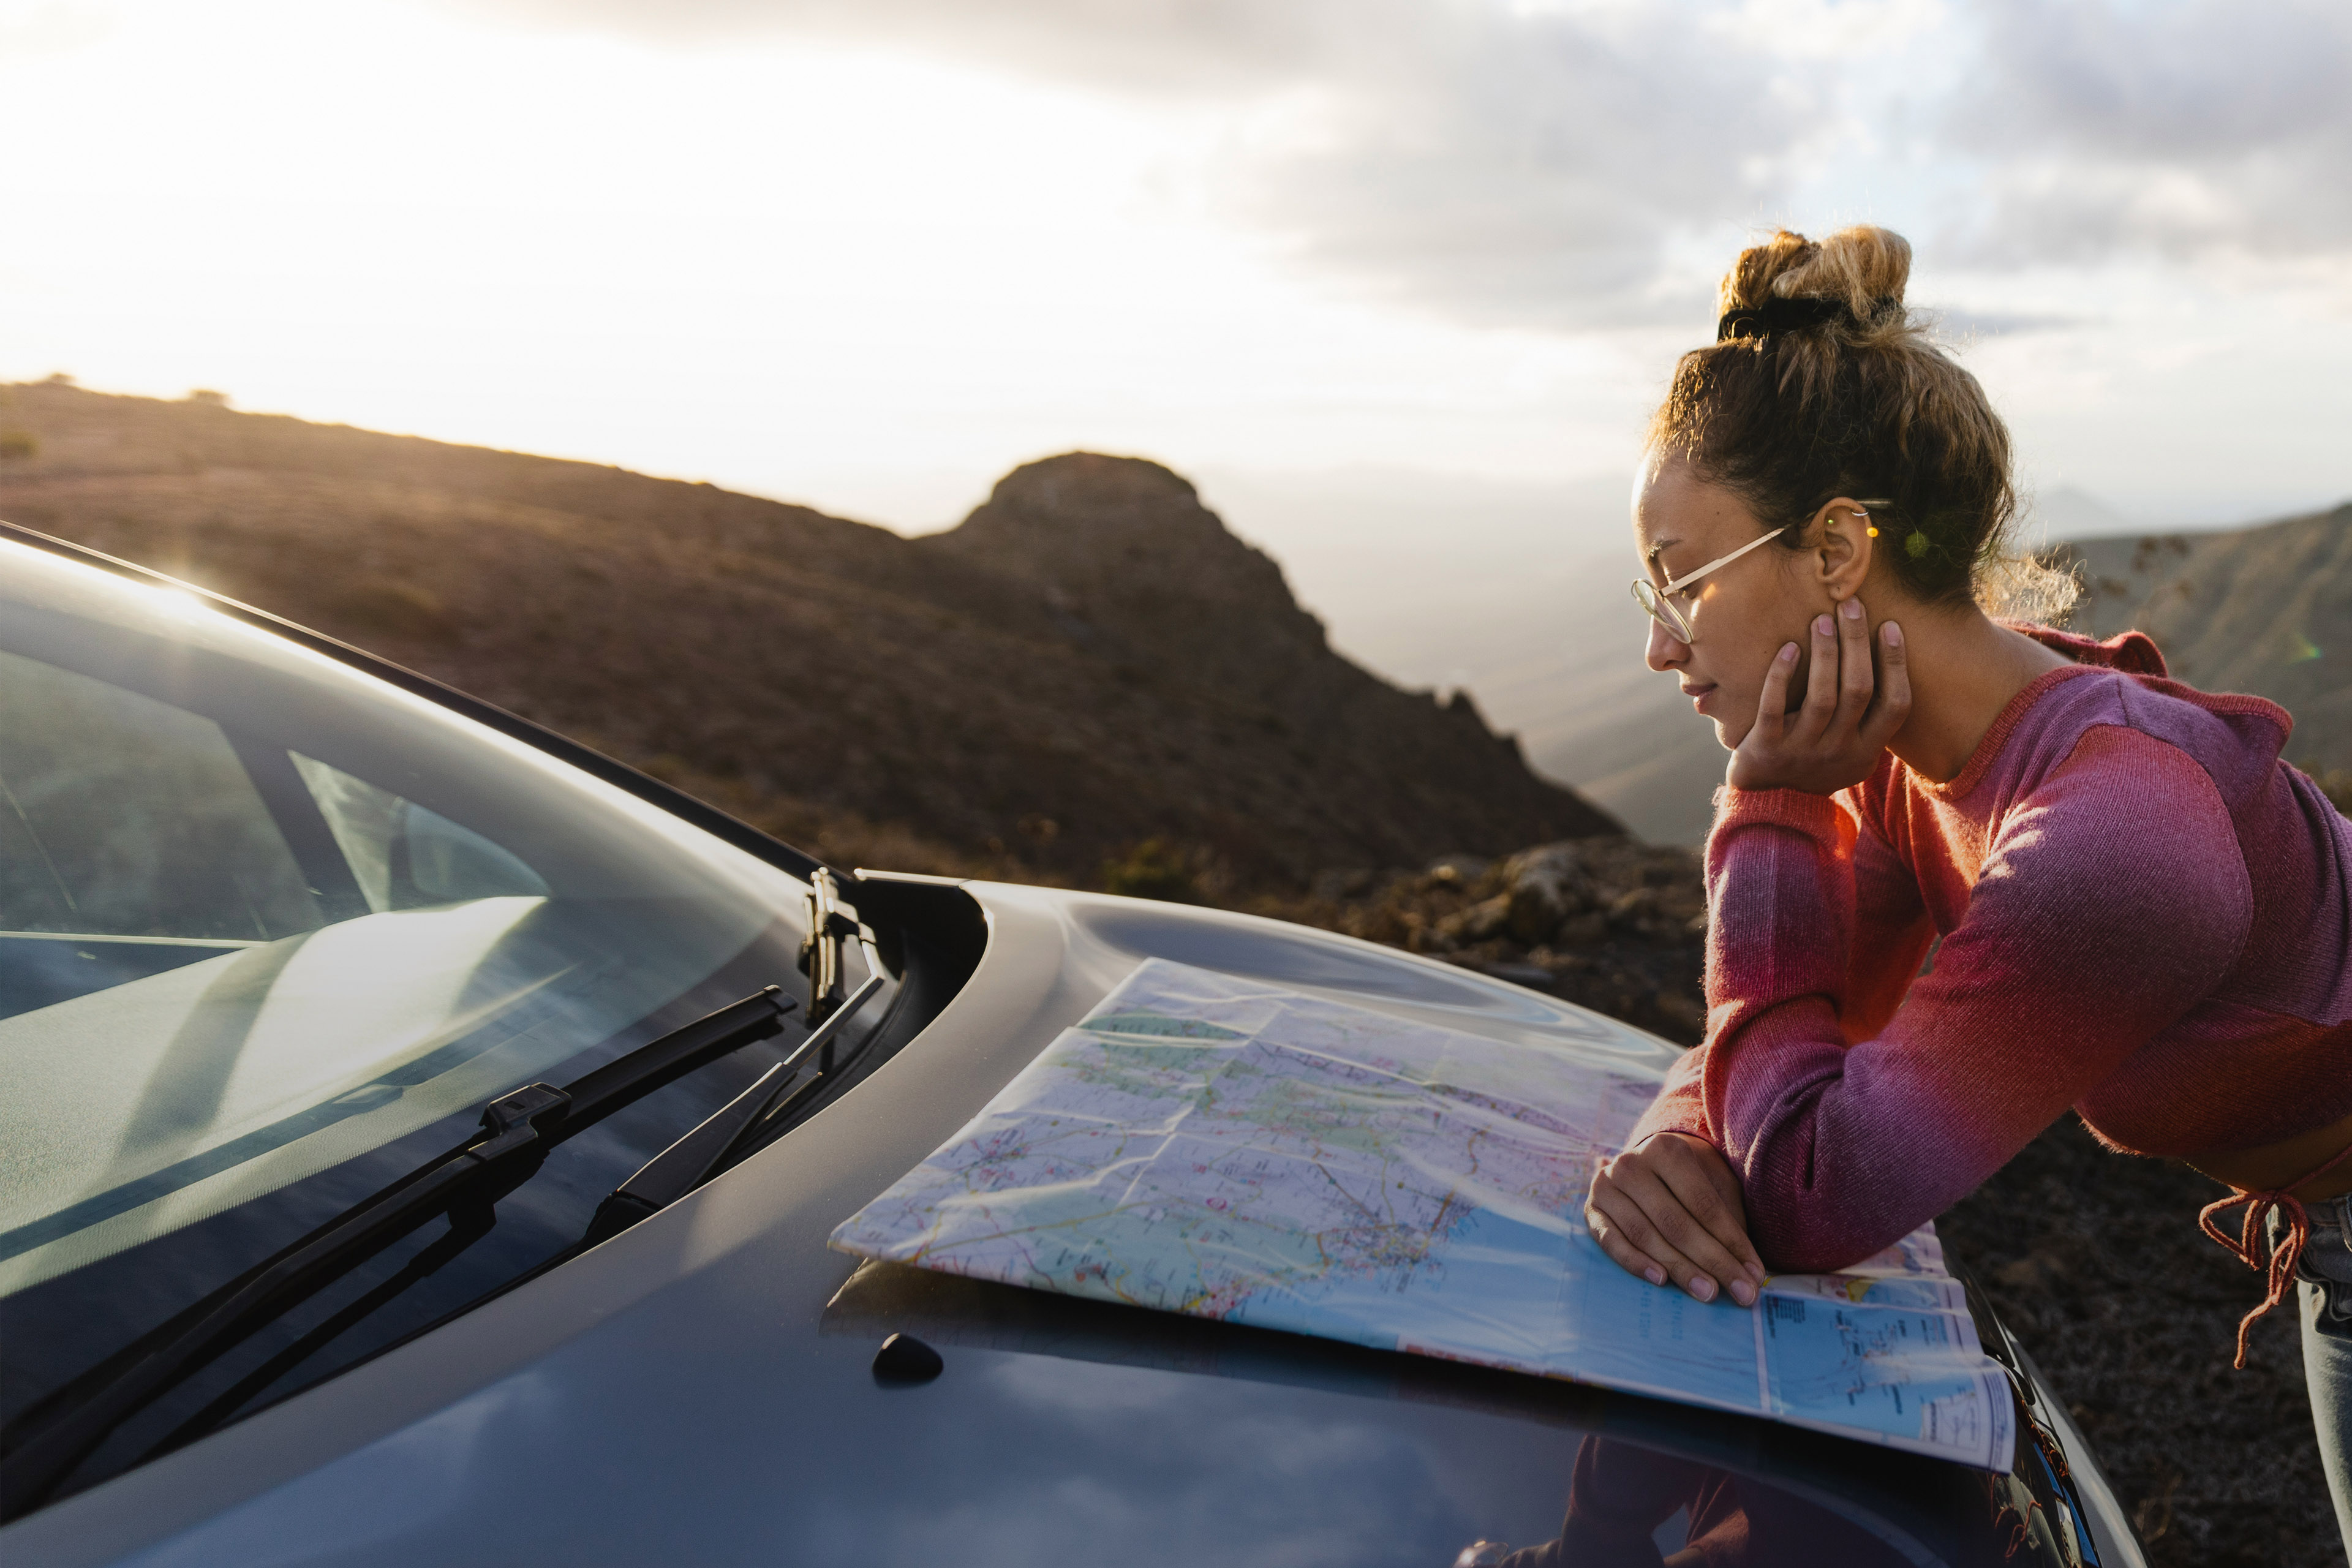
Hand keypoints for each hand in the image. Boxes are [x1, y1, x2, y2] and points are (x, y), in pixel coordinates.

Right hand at [1586, 1132, 1764, 1306]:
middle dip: (1712, 1261)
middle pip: (1676, 1222)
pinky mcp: (1590, 1210)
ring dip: (1680, 1268)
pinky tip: (1661, 1279)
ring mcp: (1606, 1186)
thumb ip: (1729, 1225)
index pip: (1704, 1204)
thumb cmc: (1691, 1182)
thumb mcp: (1715, 1187)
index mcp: (1666, 1149)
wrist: (1647, 1167)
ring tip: (1708, 1292)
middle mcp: (1630, 1164)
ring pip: (1646, 1235)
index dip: (1732, 1242)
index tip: (1754, 1275)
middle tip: (1740, 1292)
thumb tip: (1751, 1274)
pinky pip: (1611, 1241)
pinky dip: (1635, 1262)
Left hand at [1726, 597, 1907, 794]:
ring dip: (1825, 653)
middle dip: (1856, 643)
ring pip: (1822, 696)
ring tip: (1822, 618)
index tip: (1890, 625)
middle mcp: (1839, 751)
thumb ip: (1870, 717)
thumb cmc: (1817, 760)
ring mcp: (1802, 751)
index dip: (1896, 664)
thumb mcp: (1853, 749)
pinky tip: (1789, 647)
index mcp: (1866, 750)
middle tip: (1850, 604)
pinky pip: (1775, 706)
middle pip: (1858, 690)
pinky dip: (1782, 675)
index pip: (1896, 705)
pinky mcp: (1766, 747)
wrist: (1770, 799)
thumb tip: (1887, 652)